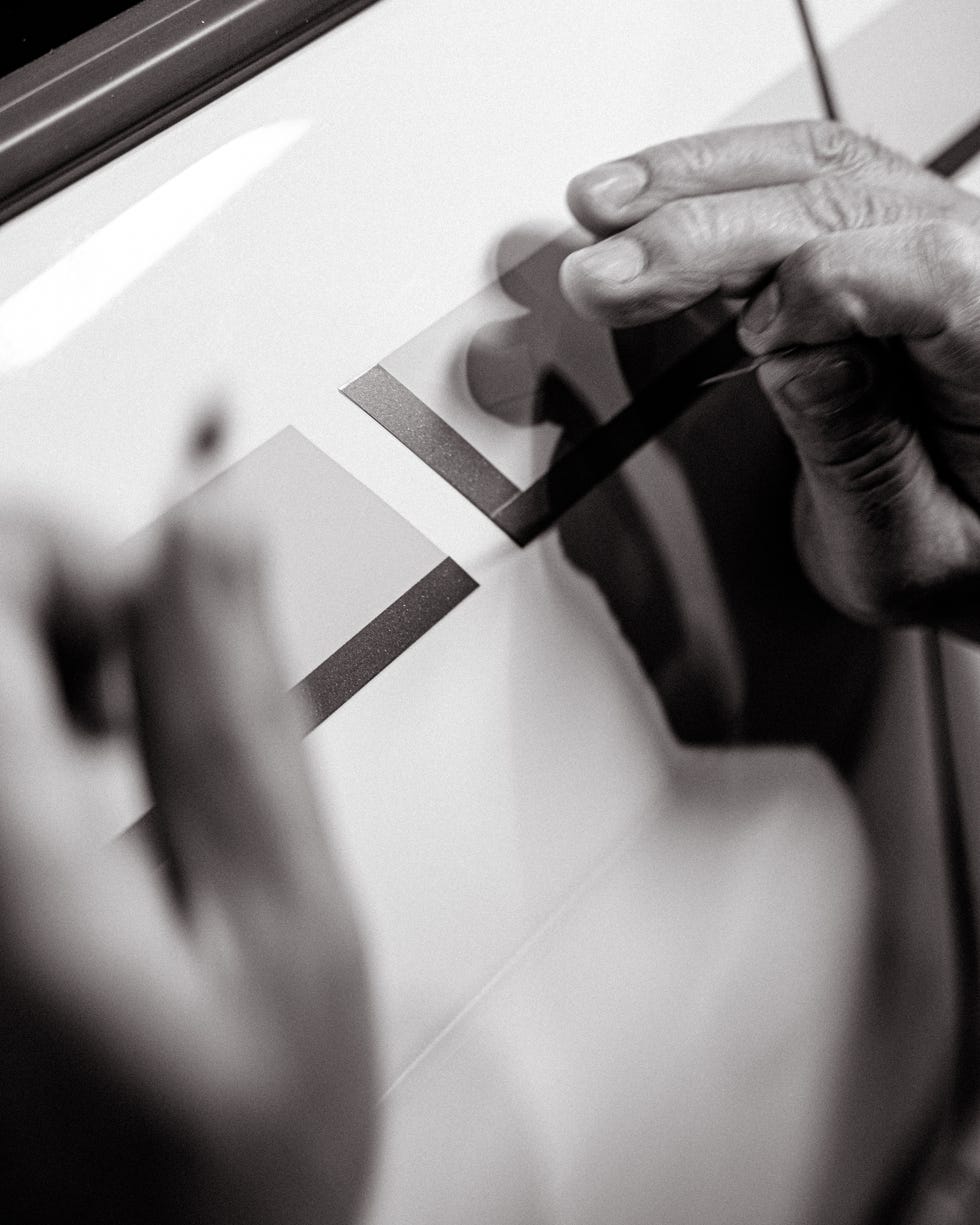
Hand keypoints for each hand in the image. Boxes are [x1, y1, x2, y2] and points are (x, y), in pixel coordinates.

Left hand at [0, 508, 374, 1223]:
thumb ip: (234, 709)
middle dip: (62, 603)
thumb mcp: (285, 922)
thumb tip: (212, 526)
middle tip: (142, 688)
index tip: (165, 619)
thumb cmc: (229, 1161)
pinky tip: (66, 777)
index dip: (84, 552)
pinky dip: (26, 720)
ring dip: (38, 659)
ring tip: (115, 742)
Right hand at [560, 120, 979, 638]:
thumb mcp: (910, 550)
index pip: (934, 268)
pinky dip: (712, 188)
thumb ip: (862, 460)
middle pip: (852, 198)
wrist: (968, 532)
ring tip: (603, 209)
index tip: (753, 340)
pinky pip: (799, 182)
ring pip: (819, 168)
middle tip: (607, 273)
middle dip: (712, 229)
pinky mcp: (878, 239)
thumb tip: (796, 361)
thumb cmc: (956, 549)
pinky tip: (646, 201)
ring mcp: (933, 239)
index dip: (829, 289)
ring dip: (696, 185)